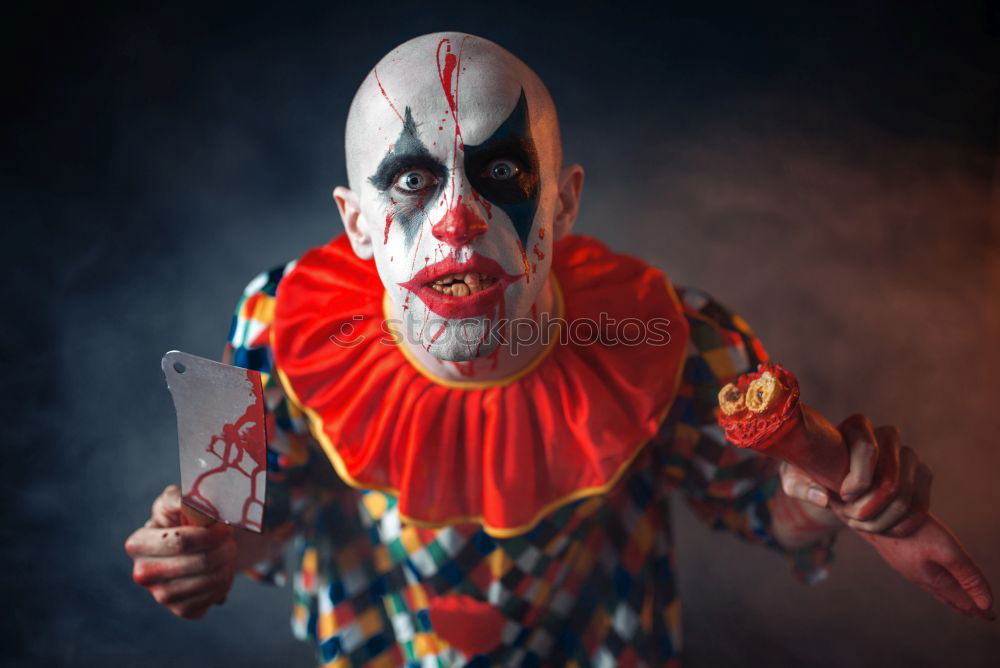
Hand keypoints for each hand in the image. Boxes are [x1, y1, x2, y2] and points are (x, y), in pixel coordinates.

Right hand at [125, 484, 237, 619]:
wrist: (195, 543)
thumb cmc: (185, 516)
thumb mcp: (179, 499)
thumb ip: (180, 497)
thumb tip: (188, 502)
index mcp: (138, 544)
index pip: (181, 541)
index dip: (210, 534)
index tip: (225, 526)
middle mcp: (143, 574)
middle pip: (202, 562)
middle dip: (225, 547)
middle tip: (230, 538)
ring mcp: (161, 596)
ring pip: (213, 580)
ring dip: (229, 562)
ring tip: (225, 550)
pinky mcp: (182, 610)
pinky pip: (217, 595)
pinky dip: (227, 579)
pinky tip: (219, 569)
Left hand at [779, 414, 930, 536]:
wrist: (836, 483)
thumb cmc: (811, 474)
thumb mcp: (794, 478)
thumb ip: (800, 485)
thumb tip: (823, 496)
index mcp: (857, 426)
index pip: (867, 449)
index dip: (857, 480)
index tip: (841, 496)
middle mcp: (888, 435)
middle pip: (889, 480)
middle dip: (866, 508)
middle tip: (847, 517)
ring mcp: (909, 455)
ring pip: (904, 497)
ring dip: (879, 520)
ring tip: (858, 523)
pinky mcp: (923, 475)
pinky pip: (920, 508)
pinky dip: (899, 526)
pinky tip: (880, 529)